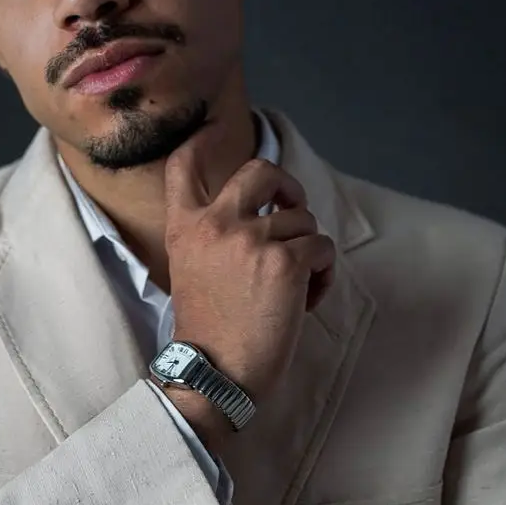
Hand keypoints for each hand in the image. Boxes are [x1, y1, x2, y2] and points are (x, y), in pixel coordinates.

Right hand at [164, 118, 335, 408]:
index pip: (183, 166)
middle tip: (293, 210)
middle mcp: (216, 224)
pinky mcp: (286, 261)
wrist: (214, 374)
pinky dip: (322, 275)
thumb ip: (215, 237)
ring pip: (303, 220)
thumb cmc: (210, 334)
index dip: (200, 140)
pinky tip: (304, 302)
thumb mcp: (193, 272)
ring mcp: (252, 239)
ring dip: (307, 252)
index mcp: (187, 228)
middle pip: (262, 170)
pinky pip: (322, 249)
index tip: (209, 130)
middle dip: (287, 185)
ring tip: (291, 290)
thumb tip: (265, 213)